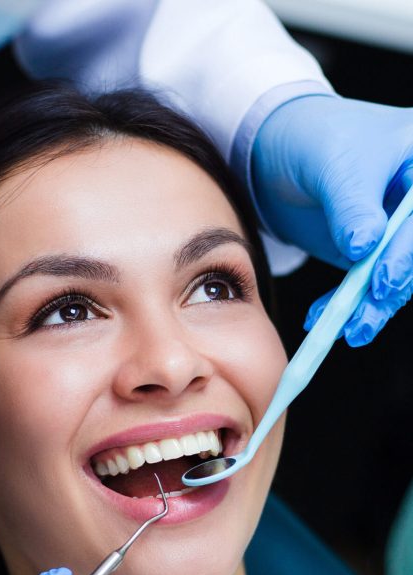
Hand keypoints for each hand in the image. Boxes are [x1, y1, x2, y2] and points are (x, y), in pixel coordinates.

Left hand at [252, 95, 412, 345]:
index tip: (382, 281)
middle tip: (361, 317)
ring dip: (371, 307)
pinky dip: (348, 303)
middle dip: (390, 289)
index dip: (407, 253)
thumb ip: (352, 207)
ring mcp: (398, 228)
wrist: (278, 153)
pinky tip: (326, 318)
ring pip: (398, 276)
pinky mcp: (375, 252)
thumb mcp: (333, 167)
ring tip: (348, 330)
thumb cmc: (312, 141)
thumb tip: (366, 248)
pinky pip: (370, 285)